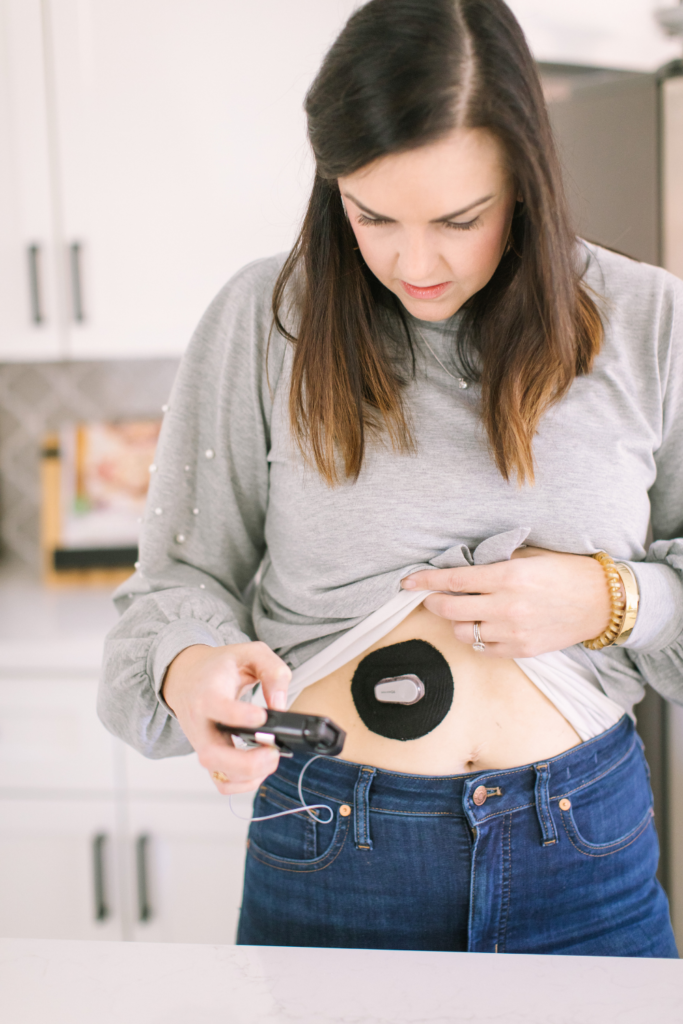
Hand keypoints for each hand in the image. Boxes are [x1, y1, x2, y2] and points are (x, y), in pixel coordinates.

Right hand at [162, 642, 290, 794]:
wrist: (187, 677)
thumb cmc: (220, 666)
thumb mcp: (249, 653)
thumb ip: (272, 671)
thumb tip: (280, 704)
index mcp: (207, 692)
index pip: (217, 708)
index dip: (240, 715)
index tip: (262, 716)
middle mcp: (200, 723)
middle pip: (212, 755)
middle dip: (248, 762)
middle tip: (273, 751)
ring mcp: (202, 744)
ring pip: (218, 774)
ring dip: (250, 775)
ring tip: (271, 758)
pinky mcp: (209, 757)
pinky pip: (222, 783)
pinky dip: (243, 784)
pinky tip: (260, 768)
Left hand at [401, 546, 619, 658]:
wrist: (601, 602)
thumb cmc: (566, 572)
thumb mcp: (530, 555)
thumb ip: (496, 562)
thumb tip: (464, 566)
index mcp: (509, 577)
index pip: (454, 580)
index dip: (425, 581)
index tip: (407, 581)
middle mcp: (507, 606)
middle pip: (451, 610)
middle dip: (433, 603)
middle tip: (429, 597)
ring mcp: (513, 632)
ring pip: (463, 633)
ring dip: (455, 622)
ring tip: (462, 612)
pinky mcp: (521, 650)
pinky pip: (483, 649)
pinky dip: (476, 638)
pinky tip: (481, 626)